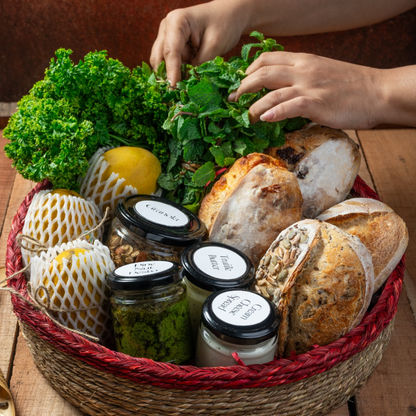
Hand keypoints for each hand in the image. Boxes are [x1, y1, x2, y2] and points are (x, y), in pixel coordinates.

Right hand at [150, 1, 245, 85]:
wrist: (230, 15)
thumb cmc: (224, 24)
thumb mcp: (214, 46)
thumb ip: (200, 64)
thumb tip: (189, 84)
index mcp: (177, 22)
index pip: (170, 51)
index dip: (172, 71)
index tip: (174, 87)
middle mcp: (167, 29)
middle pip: (160, 58)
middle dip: (168, 75)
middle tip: (179, 91)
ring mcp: (168, 37)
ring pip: (164, 63)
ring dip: (175, 73)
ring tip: (189, 80)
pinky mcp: (174, 46)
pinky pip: (172, 63)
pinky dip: (180, 71)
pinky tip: (190, 75)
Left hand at [230, 52, 384, 128]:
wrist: (378, 92)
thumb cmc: (352, 86)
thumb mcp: (322, 73)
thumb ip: (301, 78)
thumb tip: (282, 92)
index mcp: (304, 61)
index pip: (267, 58)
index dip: (248, 70)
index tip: (239, 83)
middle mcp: (303, 70)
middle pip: (262, 72)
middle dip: (242, 87)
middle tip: (233, 100)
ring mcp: (309, 86)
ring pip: (270, 91)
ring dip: (252, 105)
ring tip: (244, 116)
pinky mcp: (316, 103)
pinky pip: (288, 106)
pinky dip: (272, 112)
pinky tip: (263, 119)